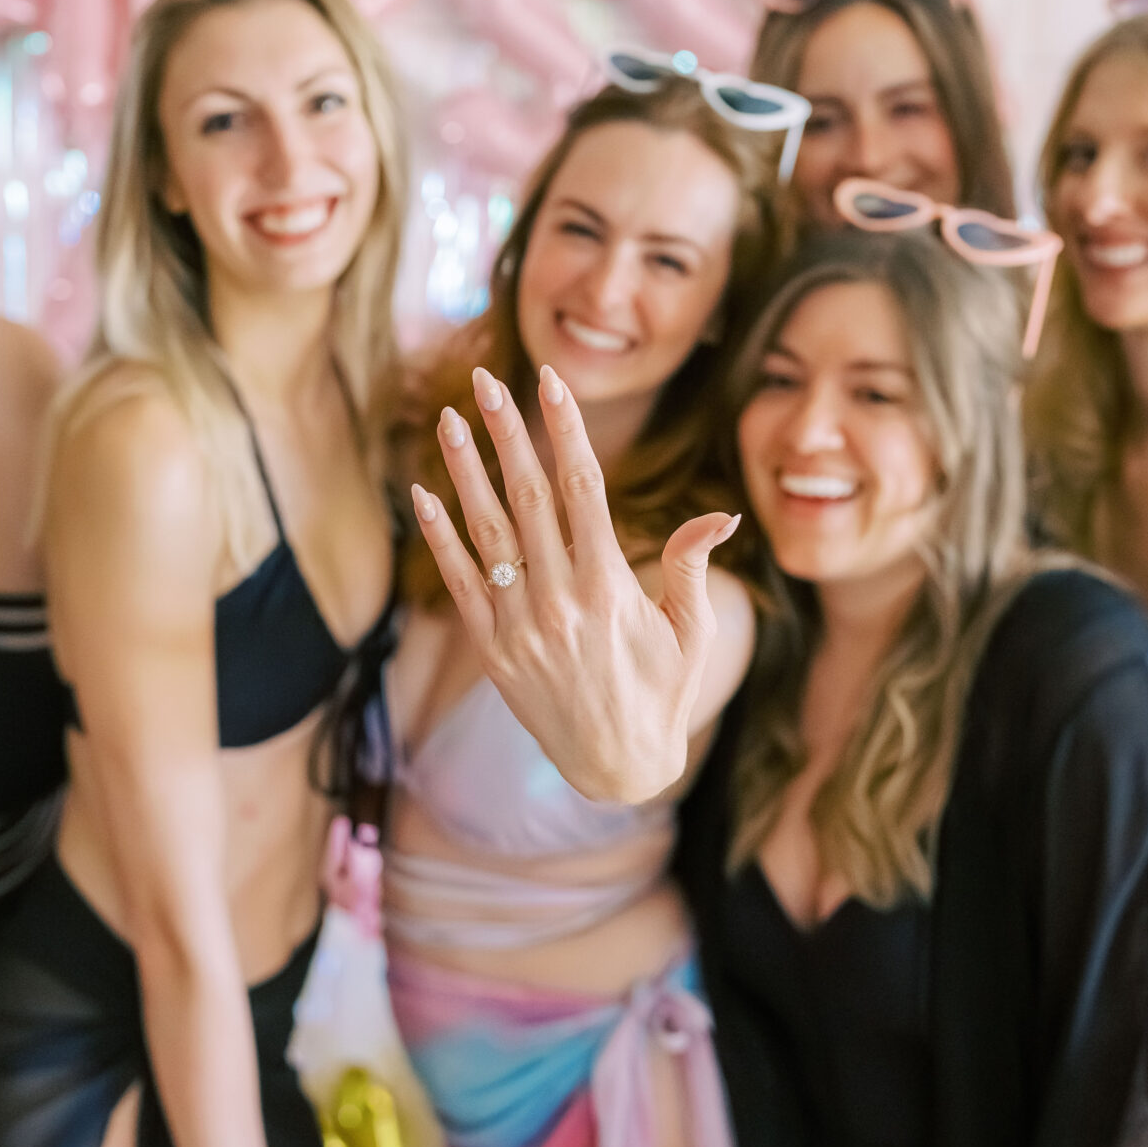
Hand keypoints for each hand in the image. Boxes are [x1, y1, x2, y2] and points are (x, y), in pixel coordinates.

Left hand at [409, 364, 740, 803]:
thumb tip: (722, 515)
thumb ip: (691, 566)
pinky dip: (439, 537)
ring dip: (465, 470)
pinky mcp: (491, 649)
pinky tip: (424, 493)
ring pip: (487, 530)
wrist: (617, 766)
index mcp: (611, 586)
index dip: (564, 430)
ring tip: (448, 417)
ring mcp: (520, 625)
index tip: (550, 382)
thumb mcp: (691, 630)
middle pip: (528, 495)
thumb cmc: (663, 691)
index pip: (582, 488)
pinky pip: (459, 582)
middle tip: (486, 379)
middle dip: (506, 431)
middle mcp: (560, 600)